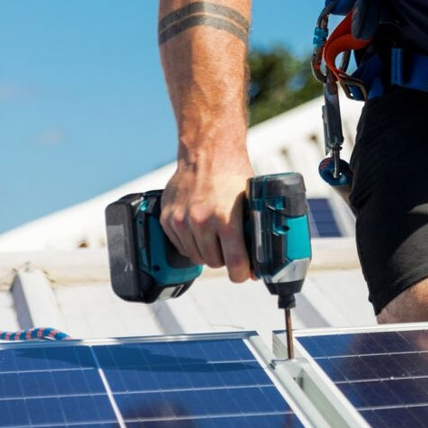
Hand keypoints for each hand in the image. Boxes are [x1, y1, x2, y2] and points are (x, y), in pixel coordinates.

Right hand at [160, 157, 254, 283]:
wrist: (207, 152)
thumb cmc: (232, 173)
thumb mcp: (249, 200)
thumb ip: (251, 227)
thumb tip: (260, 253)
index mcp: (226, 219)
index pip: (234, 263)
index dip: (241, 274)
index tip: (244, 275)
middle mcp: (201, 222)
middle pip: (214, 263)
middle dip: (225, 260)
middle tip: (231, 250)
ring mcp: (181, 221)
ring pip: (196, 256)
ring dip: (207, 252)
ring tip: (216, 237)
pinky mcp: (167, 219)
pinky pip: (179, 245)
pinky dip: (190, 243)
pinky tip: (200, 230)